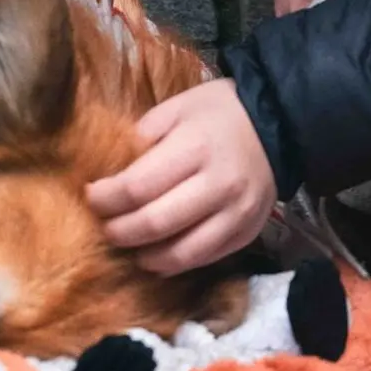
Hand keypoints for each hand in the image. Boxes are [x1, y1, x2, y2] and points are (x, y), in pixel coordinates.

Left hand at [87, 79, 276, 274]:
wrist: (278, 124)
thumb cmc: (218, 111)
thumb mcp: (177, 108)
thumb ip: (143, 137)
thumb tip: (110, 171)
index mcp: (194, 147)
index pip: (137, 187)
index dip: (106, 199)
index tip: (91, 197)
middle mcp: (218, 185)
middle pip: (155, 224)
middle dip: (119, 230)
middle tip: (104, 226)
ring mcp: (236, 214)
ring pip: (181, 253)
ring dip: (145, 255)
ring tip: (129, 245)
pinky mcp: (247, 233)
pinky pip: (204, 259)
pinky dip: (175, 263)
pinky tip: (157, 254)